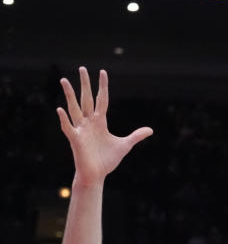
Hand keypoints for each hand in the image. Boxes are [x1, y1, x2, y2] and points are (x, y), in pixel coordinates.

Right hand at [57, 67, 152, 184]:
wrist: (97, 175)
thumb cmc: (107, 160)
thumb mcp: (125, 145)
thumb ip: (136, 136)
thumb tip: (150, 130)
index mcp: (100, 122)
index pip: (102, 100)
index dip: (103, 87)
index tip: (103, 72)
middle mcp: (89, 122)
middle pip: (87, 99)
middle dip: (85, 84)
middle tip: (82, 68)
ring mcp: (81, 130)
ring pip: (74, 109)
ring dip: (69, 95)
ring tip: (64, 80)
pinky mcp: (75, 140)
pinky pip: (68, 127)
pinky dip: (64, 119)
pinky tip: (60, 109)